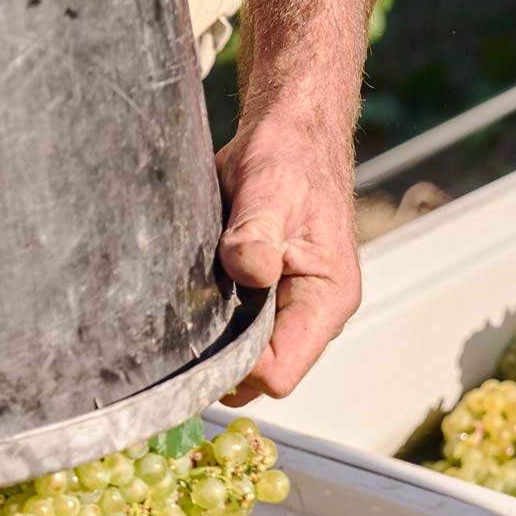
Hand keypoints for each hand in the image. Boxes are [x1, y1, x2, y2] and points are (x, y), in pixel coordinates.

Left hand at [215, 99, 360, 406]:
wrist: (288, 138)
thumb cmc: (289, 158)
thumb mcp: (270, 189)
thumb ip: (257, 234)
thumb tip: (248, 269)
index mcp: (326, 301)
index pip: (281, 372)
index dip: (240, 367)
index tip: (206, 336)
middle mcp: (313, 318)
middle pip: (260, 378)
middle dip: (223, 360)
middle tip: (188, 322)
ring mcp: (291, 316)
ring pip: (246, 363)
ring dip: (216, 344)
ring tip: (198, 301)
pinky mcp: (269, 308)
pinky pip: (238, 339)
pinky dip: (215, 328)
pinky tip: (202, 297)